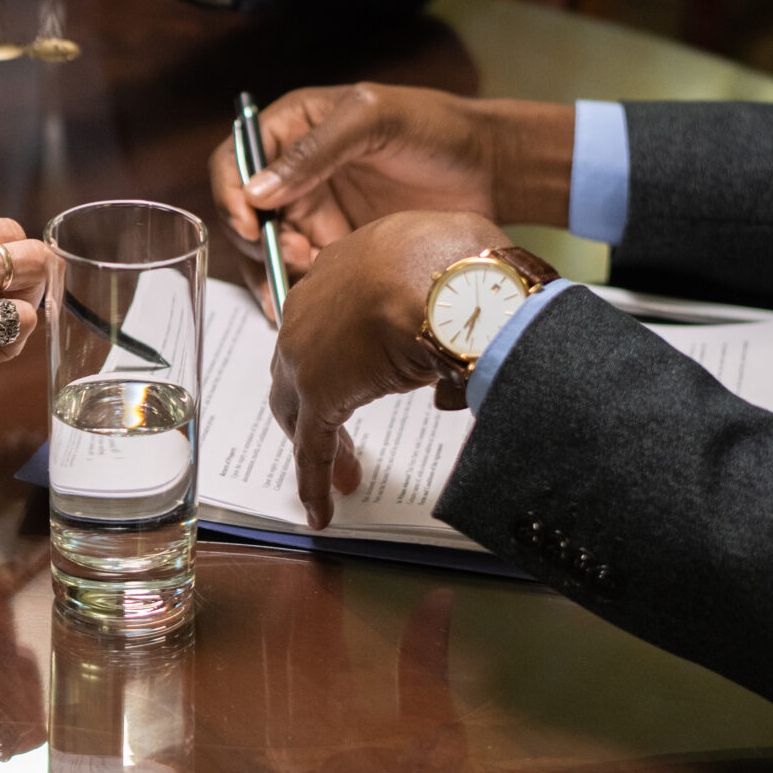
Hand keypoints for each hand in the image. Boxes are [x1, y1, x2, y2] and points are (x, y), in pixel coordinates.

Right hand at [209, 85, 573, 276]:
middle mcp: (293, 171)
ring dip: (275, 270)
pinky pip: (301, 271)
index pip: (235, 160)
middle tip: (299, 256)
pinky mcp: (334, 244)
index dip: (231, 194)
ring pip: (268, 249)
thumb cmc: (435, 127)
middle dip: (261, 241)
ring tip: (305, 285)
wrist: (490, 169)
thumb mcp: (373, 121)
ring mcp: (313, 210)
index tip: (253, 225)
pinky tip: (310, 304)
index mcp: (292, 128)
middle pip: (245, 213)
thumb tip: (256, 191)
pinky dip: (298, 289)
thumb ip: (314, 150)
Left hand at [269, 211, 508, 528]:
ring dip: (324, 440)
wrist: (455, 280)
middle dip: (323, 396)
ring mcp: (310, 347)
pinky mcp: (318, 392)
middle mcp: (316, 301)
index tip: (362, 371)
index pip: (335, 313)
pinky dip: (314, 478)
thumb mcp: (461, 266)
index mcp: (351, 263)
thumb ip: (455, 300)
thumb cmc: (468, 262)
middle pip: (306, 358)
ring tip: (348, 475)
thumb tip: (469, 336)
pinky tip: (321, 509)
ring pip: (304, 404)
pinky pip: (311, 444)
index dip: (346, 347)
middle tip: (344, 430)